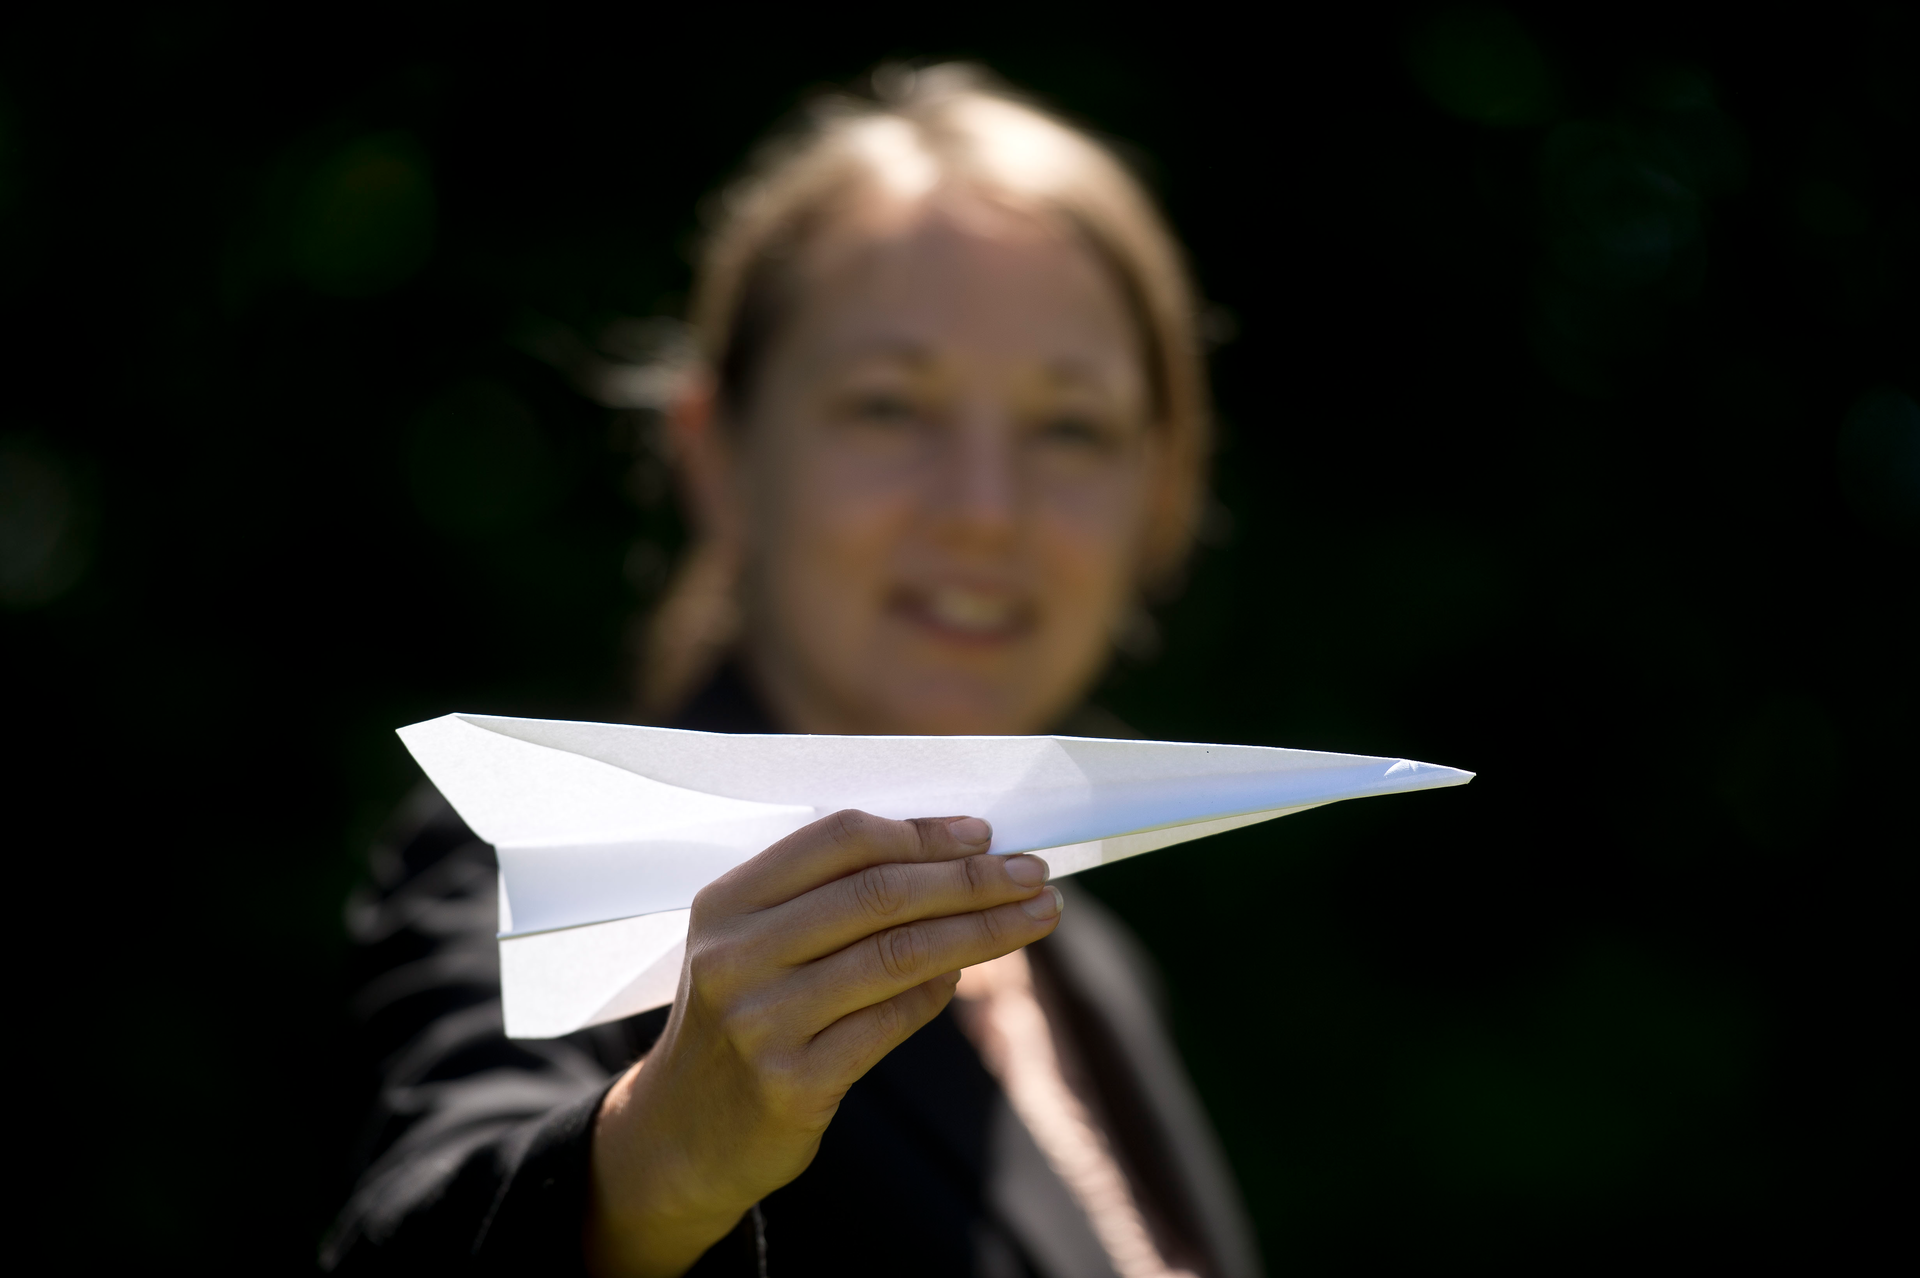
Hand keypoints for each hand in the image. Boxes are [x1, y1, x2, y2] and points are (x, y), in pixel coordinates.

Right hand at [584, 810, 1062, 1277]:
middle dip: (971, 879)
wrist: (680, 1135)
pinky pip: (891, 1021)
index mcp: (726, 902)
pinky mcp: (793, 1083)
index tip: (984, 833)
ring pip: (898, 956)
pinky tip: (970, 975)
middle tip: (1034, 873)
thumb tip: (954, 855)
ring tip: (1037, 916)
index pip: (839, 841)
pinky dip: (941, 991)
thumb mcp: (752, 944)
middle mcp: (735, 956)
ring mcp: (761, 1021)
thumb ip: (827, 898)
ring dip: (982, 930)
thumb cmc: (739, 1017)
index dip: (921, 832)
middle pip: (879, 895)